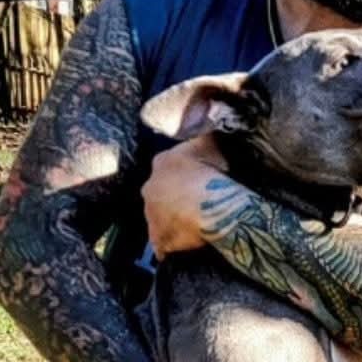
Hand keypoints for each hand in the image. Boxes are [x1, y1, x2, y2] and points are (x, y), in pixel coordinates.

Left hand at [142, 136, 225, 258]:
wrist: (212, 207)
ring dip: (172, 222)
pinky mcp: (158, 241)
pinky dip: (171, 246)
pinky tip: (184, 246)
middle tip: (195, 205)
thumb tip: (203, 116)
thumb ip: (203, 132)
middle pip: (159, 194)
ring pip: (159, 218)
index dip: (183, 175)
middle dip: (173, 199)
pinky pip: (162, 245)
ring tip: (192, 226)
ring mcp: (151, 217)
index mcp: (160, 164)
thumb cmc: (211, 172)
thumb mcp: (209, 143)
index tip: (197, 182)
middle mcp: (149, 189)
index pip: (167, 167)